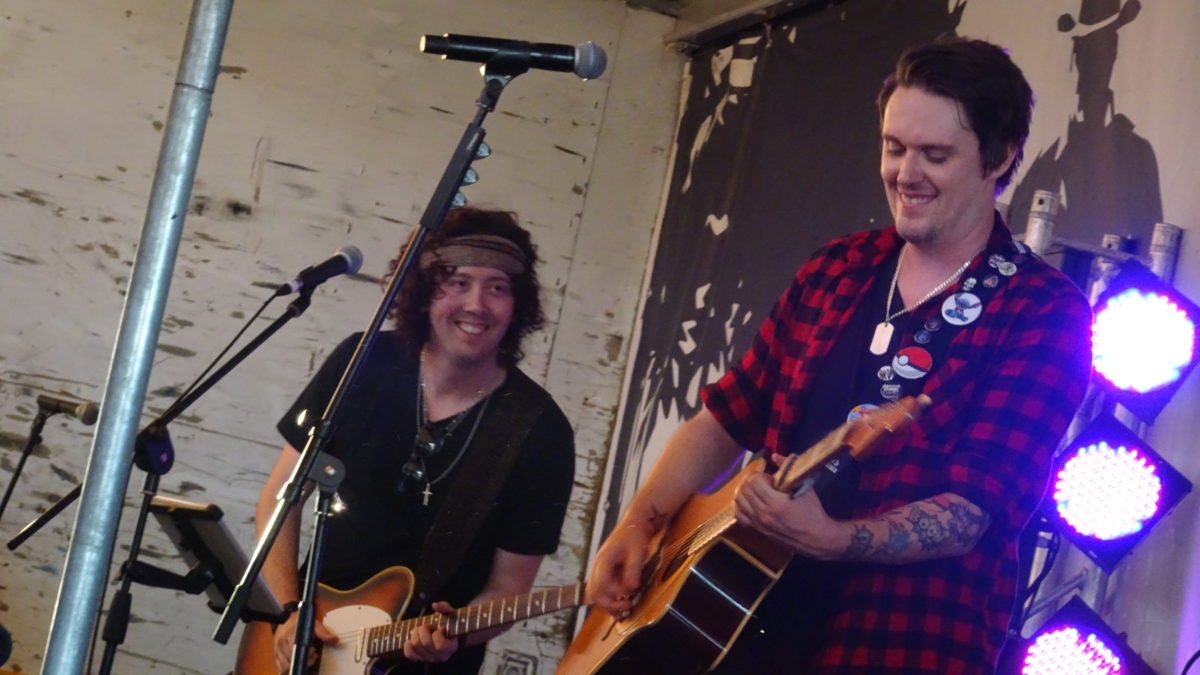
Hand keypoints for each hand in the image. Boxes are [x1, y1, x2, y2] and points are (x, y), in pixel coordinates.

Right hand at [273, 611, 337, 673]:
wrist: (285, 621)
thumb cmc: (300, 624)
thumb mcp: (313, 624)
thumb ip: (323, 633)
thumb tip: (334, 640)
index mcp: (290, 635)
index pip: (296, 649)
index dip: (306, 654)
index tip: (314, 651)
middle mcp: (281, 644)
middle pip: (291, 661)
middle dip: (304, 662)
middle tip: (313, 656)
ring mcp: (277, 651)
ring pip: (285, 667)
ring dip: (297, 667)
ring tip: (307, 660)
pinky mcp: (276, 657)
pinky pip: (281, 669)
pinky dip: (290, 670)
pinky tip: (299, 664)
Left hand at [403, 601, 460, 661]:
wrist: (447, 634)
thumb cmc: (450, 624)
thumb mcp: (451, 615)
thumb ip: (446, 608)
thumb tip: (435, 605)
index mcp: (451, 647)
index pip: (441, 645)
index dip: (437, 634)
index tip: (440, 627)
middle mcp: (441, 656)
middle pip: (426, 643)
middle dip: (424, 629)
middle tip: (427, 625)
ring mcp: (430, 658)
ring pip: (416, 646)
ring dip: (416, 633)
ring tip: (421, 630)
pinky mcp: (420, 658)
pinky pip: (408, 653)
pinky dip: (408, 643)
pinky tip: (414, 637)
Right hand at [586, 521, 652, 617]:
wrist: (634, 523)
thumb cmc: (635, 536)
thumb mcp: (637, 552)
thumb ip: (633, 570)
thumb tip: (632, 588)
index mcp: (604, 560)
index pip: (601, 583)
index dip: (614, 593)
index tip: (629, 596)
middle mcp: (598, 566)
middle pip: (595, 591)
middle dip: (609, 603)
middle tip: (627, 608)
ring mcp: (600, 569)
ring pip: (596, 593)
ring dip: (607, 604)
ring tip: (622, 613)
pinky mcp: (605, 571)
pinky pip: (602, 589)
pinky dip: (609, 599)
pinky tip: (619, 607)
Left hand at [731, 453, 847, 559]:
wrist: (816, 538)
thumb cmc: (813, 512)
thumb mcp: (804, 487)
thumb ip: (788, 469)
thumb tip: (774, 455)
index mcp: (775, 503)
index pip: (753, 481)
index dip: (760, 475)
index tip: (770, 478)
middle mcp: (763, 514)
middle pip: (744, 489)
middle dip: (752, 480)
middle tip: (763, 481)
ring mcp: (758, 523)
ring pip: (738, 501)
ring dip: (744, 491)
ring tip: (756, 490)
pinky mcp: (757, 530)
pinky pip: (739, 515)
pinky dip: (741, 505)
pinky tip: (751, 501)